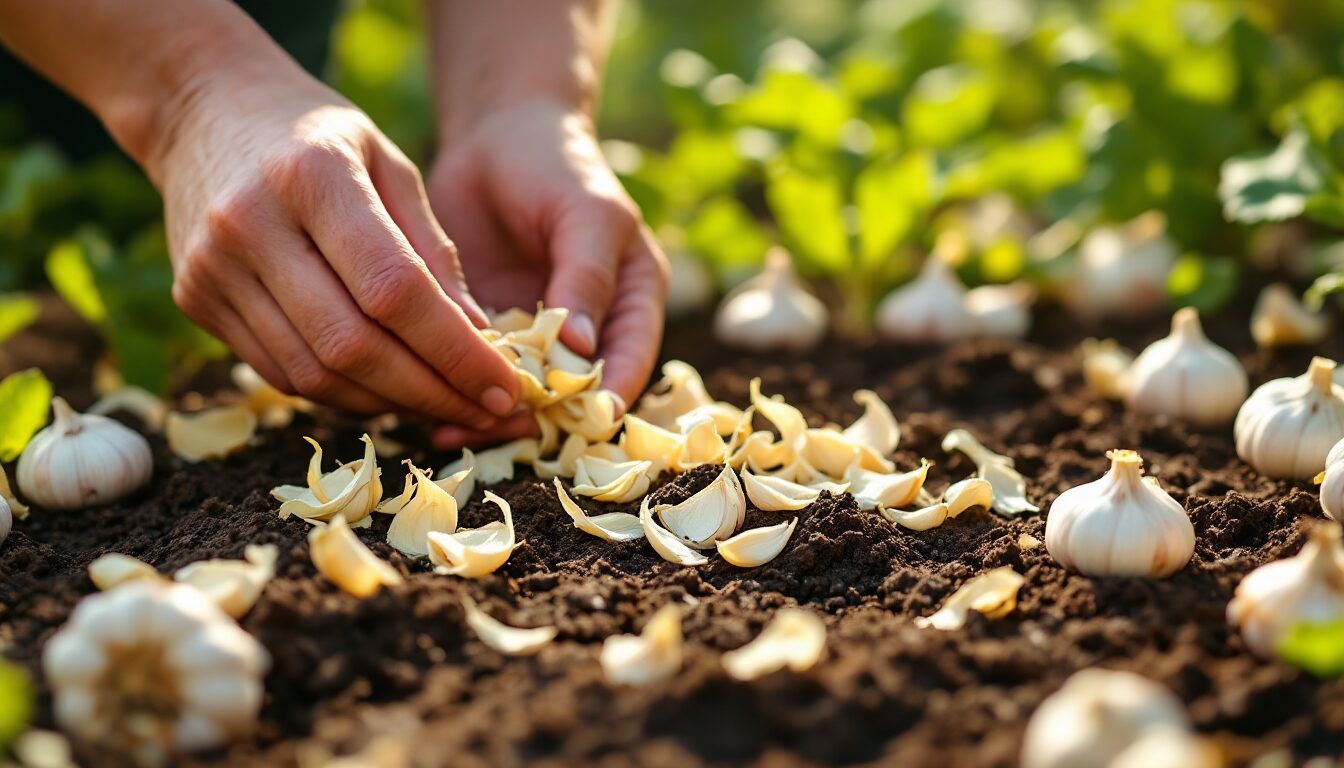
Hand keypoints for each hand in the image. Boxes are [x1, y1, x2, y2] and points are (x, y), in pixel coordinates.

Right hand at [152, 70, 519, 428]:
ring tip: (444, 406)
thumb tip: (477, 338)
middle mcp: (251, 224)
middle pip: (352, 345)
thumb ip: (433, 250)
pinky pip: (281, 372)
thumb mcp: (389, 163)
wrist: (200, 108)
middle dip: (430, 392)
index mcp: (312, 175)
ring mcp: (212, 268)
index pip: (394, 290)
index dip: (454, 351)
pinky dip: (342, 393)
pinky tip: (388, 391)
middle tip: (484, 413)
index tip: (504, 386)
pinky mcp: (194, 300)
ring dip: (389, 404)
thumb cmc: (315, 133)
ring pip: (314, 374)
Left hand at [427, 101, 668, 446]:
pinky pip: (474, 371)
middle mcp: (589, 330)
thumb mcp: (586, 214)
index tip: (578, 421)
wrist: (496, 135)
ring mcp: (536, 335)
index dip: (607, 398)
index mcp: (632, 302)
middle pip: (572, 395)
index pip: (629, 365)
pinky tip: (420, 402)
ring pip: (518, 393)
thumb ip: (588, 278)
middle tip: (495, 428)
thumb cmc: (557, 165)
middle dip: (535, 418)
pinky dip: (451, 389)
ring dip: (486, 415)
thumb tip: (584, 352)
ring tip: (446, 427)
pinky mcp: (486, 330)